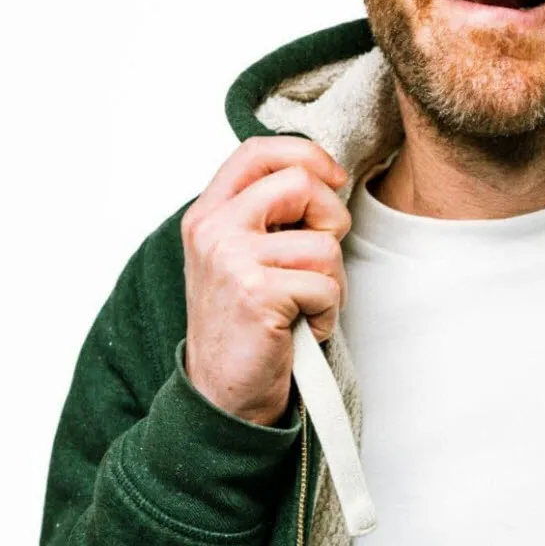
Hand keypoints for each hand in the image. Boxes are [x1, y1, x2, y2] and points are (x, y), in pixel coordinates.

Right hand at [182, 137, 351, 425]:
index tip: (332, 180)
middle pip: (301, 182)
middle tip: (319, 262)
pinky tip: (301, 328)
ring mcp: (231, 258)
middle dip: (331, 221)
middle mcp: (213, 228)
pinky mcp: (256, 292)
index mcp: (210, 212)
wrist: (223, 394)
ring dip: (331, 281)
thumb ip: (271, 214)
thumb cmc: (248, 323)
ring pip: (324, 243)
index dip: (307, 155)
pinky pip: (326, 285)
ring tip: (304, 306)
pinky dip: (327, 312)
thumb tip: (325, 177)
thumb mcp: (245, 254)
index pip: (258, 151)